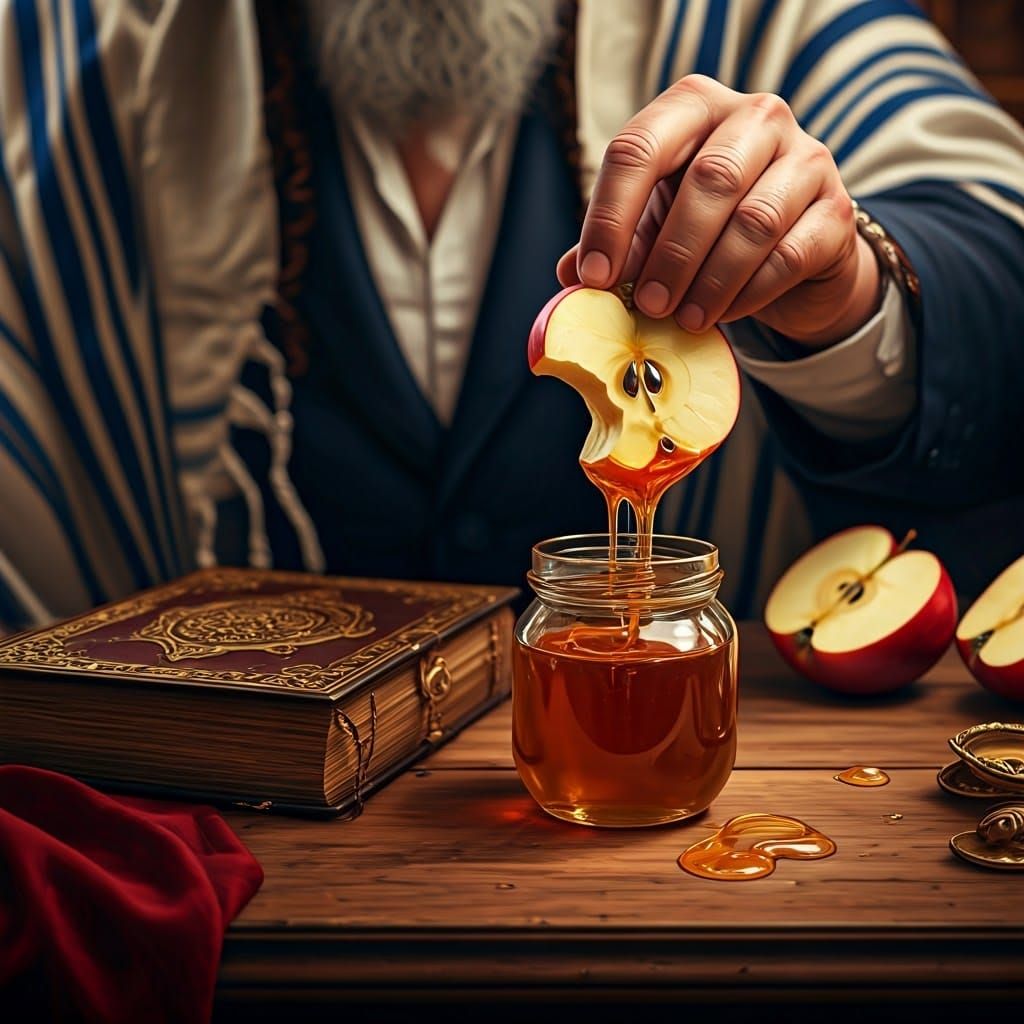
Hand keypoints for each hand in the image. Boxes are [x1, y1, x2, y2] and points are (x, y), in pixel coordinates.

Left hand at [557, 75, 881, 348]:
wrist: (794, 251)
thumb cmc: (710, 228)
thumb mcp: (655, 226)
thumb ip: (617, 244)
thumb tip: (571, 276)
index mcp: (694, 107)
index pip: (640, 146)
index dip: (610, 216)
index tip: (595, 276)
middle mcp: (756, 117)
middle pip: (710, 178)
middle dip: (671, 252)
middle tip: (648, 305)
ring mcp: (806, 158)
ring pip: (754, 219)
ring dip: (711, 279)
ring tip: (684, 319)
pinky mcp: (837, 210)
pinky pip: (791, 254)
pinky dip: (751, 292)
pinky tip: (725, 315)